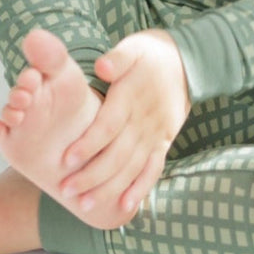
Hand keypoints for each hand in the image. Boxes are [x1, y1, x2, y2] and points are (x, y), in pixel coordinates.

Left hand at [57, 29, 190, 216]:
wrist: (187, 62)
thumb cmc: (150, 54)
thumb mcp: (133, 47)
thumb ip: (117, 58)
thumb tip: (102, 67)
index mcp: (131, 97)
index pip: (108, 125)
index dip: (88, 144)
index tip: (66, 160)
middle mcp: (144, 120)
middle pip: (117, 153)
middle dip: (91, 175)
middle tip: (66, 190)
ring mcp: (156, 134)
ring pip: (132, 167)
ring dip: (109, 188)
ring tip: (85, 206)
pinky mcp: (164, 141)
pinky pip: (153, 169)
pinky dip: (140, 188)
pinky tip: (125, 206)